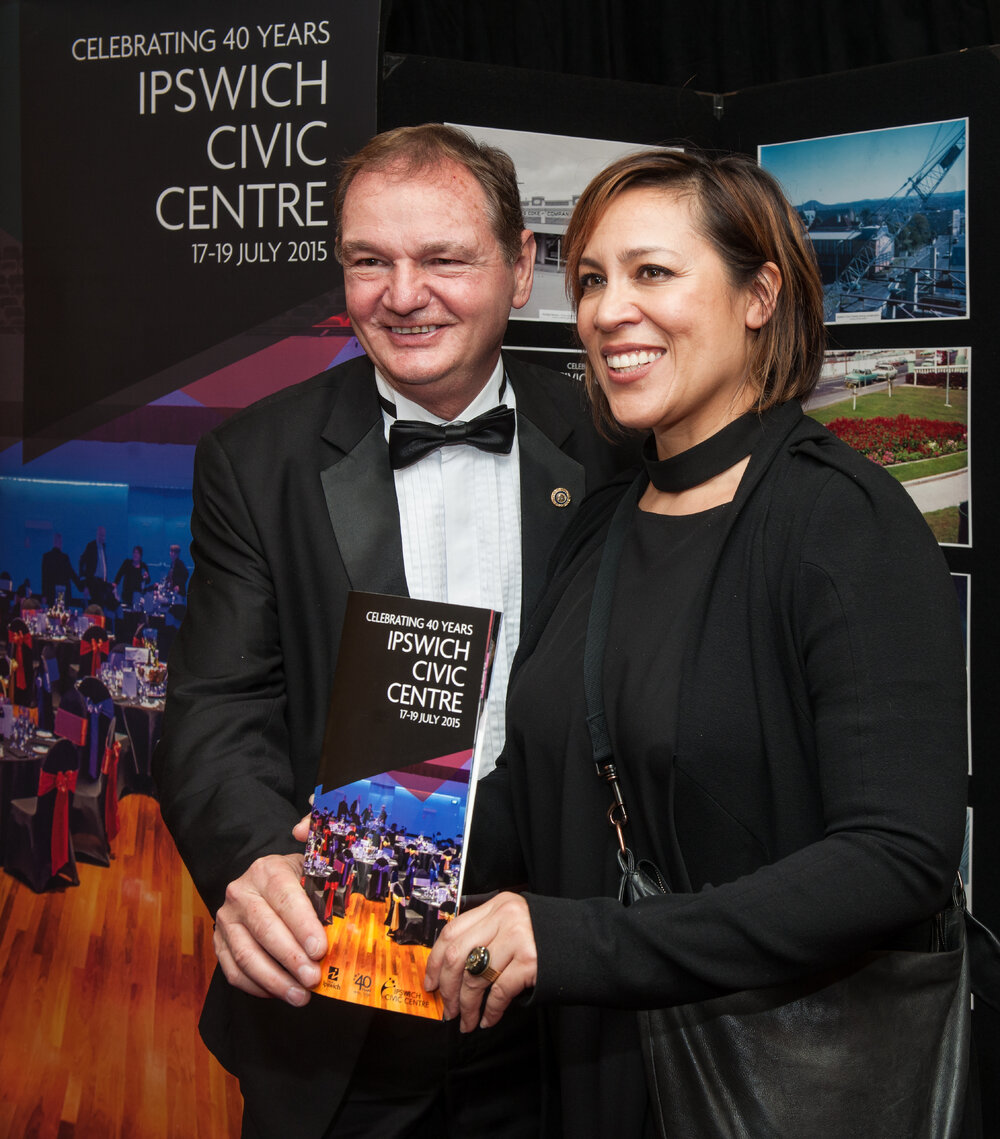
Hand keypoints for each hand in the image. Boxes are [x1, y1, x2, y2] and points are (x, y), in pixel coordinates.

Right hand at [213, 844, 326, 1007]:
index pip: (284, 898)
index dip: (302, 925)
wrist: (265, 884)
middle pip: (264, 929)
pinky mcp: (219, 942)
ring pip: (246, 955)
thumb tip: (304, 832)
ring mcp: (226, 919)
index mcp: (267, 869)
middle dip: (290, 957)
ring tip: (301, 996)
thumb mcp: (313, 865)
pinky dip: (257, 987)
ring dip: (275, 980)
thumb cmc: (300, 880)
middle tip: (313, 978)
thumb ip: (322, 856)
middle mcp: (241, 892)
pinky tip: (280, 993)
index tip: (320, 949)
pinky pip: (233, 971)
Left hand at [423, 892, 536, 1031]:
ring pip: (475, 977)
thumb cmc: (550, 938)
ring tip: (466, 1022)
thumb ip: (488, 933)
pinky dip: (491, 1011)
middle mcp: (505, 918)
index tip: (430, 982)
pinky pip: (499, 992)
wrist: (592, 942)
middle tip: (448, 1009)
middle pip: (458, 955)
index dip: (436, 961)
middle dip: (448, 988)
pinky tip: (488, 1020)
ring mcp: (518, 938)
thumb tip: (450, 969)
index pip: (453, 930)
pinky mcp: (531, 961)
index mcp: (497, 906)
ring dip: (467, 1006)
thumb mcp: (516, 923)